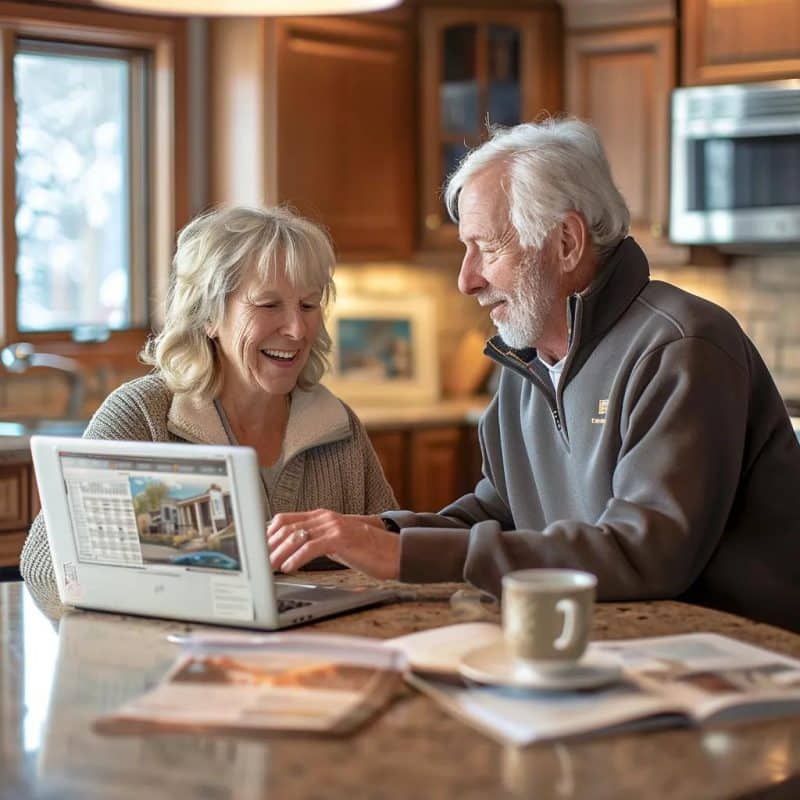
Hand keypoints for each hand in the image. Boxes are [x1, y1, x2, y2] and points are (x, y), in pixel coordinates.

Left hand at [267, 509, 400, 579]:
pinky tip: (288, 568)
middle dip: (268, 546)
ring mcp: (333, 526)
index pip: (284, 519)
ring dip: (278, 554)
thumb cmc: (366, 550)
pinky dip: (296, 558)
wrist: (394, 552)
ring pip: (296, 537)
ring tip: (269, 568)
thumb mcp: (335, 543)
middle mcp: (325, 517)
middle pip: (286, 527)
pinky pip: (311, 547)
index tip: (256, 550)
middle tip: (258, 562)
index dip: (267, 534)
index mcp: (321, 516)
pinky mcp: (341, 538)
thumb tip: (291, 552)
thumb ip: (316, 541)